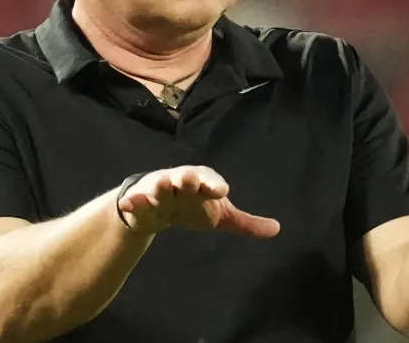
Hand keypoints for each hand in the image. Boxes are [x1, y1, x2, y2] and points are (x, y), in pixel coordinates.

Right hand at [116, 166, 280, 237]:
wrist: (159, 207)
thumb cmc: (194, 206)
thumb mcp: (221, 216)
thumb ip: (246, 223)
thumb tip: (277, 229)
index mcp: (204, 183)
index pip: (212, 182)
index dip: (216, 186)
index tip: (222, 191)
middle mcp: (183, 182)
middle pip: (187, 179)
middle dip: (188, 179)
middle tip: (189, 179)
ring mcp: (162, 190)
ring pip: (162, 186)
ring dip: (162, 185)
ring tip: (163, 185)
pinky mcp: (143, 200)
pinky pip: (137, 199)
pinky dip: (135, 201)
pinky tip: (132, 204)